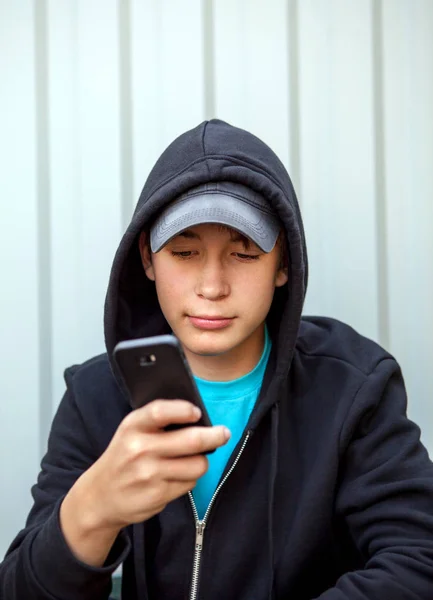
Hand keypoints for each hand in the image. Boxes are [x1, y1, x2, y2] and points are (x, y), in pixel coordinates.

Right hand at [75, 399, 229, 530]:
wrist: (99, 496)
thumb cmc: (124, 456)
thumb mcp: (131, 431)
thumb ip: (158, 421)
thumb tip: (198, 417)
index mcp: (133, 426)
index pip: (160, 412)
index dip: (183, 410)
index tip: (197, 412)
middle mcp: (140, 449)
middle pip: (191, 441)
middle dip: (214, 436)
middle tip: (224, 433)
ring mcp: (150, 474)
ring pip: (197, 464)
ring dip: (201, 461)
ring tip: (192, 459)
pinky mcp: (158, 495)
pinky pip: (190, 483)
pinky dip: (189, 478)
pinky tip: (176, 476)